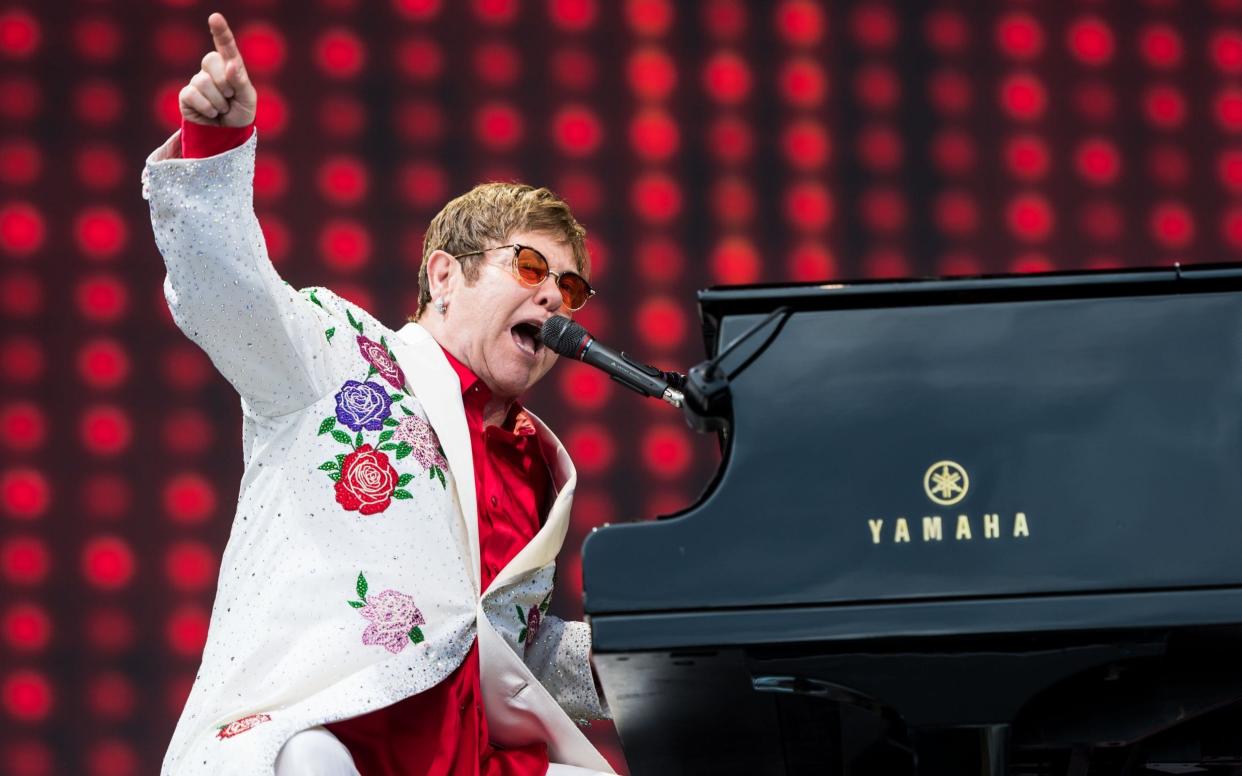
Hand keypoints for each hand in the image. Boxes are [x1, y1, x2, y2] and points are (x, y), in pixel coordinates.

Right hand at [178, 13, 256, 127]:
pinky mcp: (187, 95)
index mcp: (230, 65)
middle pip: (211, 60)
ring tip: (222, 109)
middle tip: (230, 97)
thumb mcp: (248, 98)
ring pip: (203, 81)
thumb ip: (241, 80)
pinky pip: (193, 95)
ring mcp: (198, 81)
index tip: (215, 17)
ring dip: (218, 101)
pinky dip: (207, 108)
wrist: (228, 136)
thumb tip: (230, 64)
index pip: (225, 45)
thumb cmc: (240, 113)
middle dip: (225, 82)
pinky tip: (211, 114)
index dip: (220, 31)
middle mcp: (211, 70)